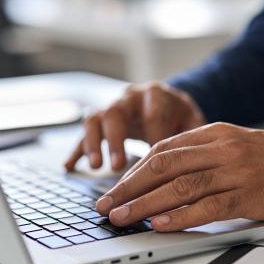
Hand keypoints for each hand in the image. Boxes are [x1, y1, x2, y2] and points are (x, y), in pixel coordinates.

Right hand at [64, 82, 205, 171]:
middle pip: (116, 113)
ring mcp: (112, 108)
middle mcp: (130, 98)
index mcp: (156, 95)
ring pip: (95, 120)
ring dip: (93, 143)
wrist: (167, 102)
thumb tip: (194, 162)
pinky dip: (77, 150)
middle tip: (116, 166)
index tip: (158, 164)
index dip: (154, 138)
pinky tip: (69, 168)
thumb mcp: (193, 121)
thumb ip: (193, 138)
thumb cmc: (181, 117)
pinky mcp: (100, 122)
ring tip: (96, 167)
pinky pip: (84, 134)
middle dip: (116, 140)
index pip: (153, 115)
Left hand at [95, 122, 263, 231]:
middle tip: (107, 204)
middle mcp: (221, 148)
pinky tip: (160, 223)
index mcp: (214, 132)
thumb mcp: (235, 143)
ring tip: (122, 217)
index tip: (115, 188)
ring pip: (179, 187)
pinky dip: (180, 216)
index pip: (162, 150)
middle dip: (129, 187)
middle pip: (163, 166)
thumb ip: (201, 153)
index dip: (134, 171)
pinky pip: (207, 206)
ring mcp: (235, 170)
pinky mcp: (249, 194)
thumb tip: (161, 174)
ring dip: (145, 205)